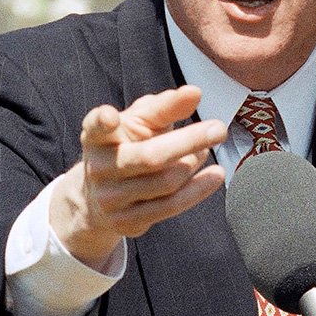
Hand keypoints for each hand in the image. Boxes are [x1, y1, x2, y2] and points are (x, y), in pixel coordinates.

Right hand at [50, 85, 226, 266]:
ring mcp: (110, 198)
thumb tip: (195, 93)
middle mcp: (98, 168)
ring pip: (166, 182)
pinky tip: (216, 175)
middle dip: (189, 141)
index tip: (110, 116)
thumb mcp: (140, 123)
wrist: (100, 199)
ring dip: (194, 163)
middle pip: (150, 157)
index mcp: (96, 137)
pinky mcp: (126, 222)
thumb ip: (165, 107)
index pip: (96, 127)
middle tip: (219, 128)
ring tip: (204, 151)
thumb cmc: (127, 148)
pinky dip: (198, 189)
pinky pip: (171, 205)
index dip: (101, 121)